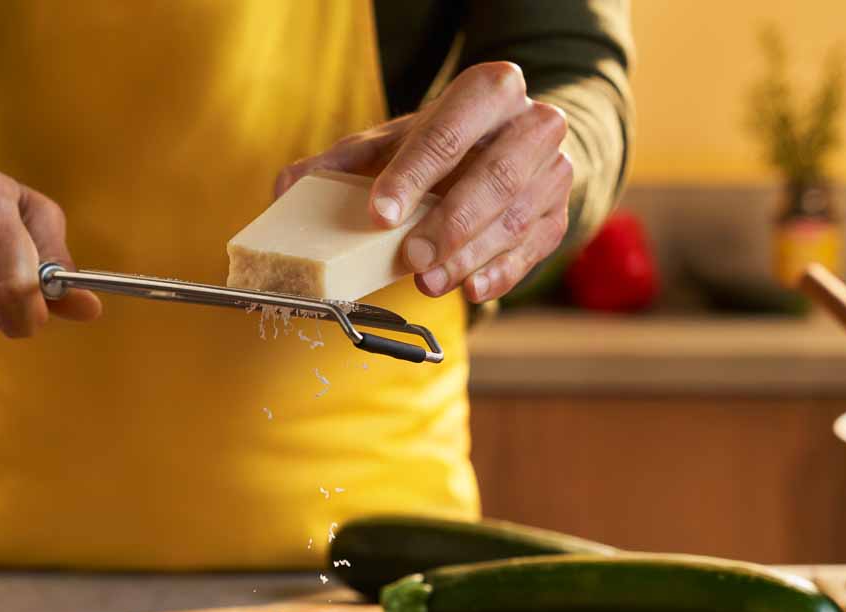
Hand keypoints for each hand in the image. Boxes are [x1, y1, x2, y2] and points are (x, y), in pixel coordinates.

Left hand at [277, 63, 570, 303]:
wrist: (512, 146)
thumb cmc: (445, 144)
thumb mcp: (393, 143)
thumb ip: (341, 164)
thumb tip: (286, 188)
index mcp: (489, 90)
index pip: (450, 130)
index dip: (414, 174)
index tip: (380, 212)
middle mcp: (533, 124)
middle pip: (496, 175)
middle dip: (449, 223)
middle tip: (410, 258)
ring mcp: (554, 171)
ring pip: (516, 217)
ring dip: (468, 256)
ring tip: (428, 282)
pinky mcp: (559, 214)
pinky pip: (534, 248)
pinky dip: (500, 273)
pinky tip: (470, 288)